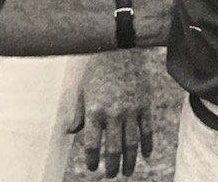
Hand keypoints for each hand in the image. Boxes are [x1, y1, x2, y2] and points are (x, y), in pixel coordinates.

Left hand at [67, 50, 153, 176]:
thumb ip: (79, 113)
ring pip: (131, 144)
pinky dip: (147, 145)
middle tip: (111, 175)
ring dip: (129, 162)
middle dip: (111, 166)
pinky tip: (145, 154)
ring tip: (127, 172)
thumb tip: (70, 132)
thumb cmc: (98, 70)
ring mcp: (131, 110)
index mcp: (95, 111)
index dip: (92, 160)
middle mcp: (113, 114)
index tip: (93, 168)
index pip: (92, 145)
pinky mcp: (145, 105)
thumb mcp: (84, 90)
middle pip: (113, 150)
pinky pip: (147, 131)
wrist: (122, 49)